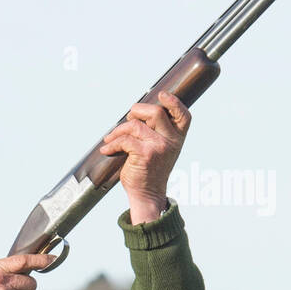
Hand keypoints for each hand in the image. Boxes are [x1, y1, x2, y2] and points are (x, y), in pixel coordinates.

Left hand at [99, 90, 190, 222]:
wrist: (148, 194)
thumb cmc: (150, 169)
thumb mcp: (160, 149)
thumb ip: (156, 131)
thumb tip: (136, 112)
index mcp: (178, 138)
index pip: (183, 115)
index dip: (174, 102)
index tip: (162, 95)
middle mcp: (171, 141)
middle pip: (155, 112)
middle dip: (137, 111)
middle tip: (129, 118)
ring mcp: (159, 147)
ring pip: (135, 125)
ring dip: (119, 130)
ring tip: (111, 138)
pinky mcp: (145, 154)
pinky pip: (124, 140)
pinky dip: (111, 143)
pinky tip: (107, 149)